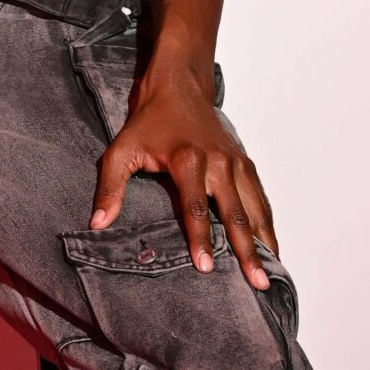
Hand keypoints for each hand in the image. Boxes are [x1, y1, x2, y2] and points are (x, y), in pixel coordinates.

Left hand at [88, 59, 278, 290]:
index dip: (200, 239)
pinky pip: (259, 196)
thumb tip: (98, 223)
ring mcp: (234, 161)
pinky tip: (271, 246)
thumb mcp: (121, 150)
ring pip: (254, 207)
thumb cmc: (149, 121)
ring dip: (265, 240)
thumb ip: (110, 188)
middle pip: (235, 213)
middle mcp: (217, 162)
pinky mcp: (243, 161)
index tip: (207, 268)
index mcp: (187, 159)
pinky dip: (267, 222)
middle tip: (256, 283)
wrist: (179, 86)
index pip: (195, 207)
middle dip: (246, 250)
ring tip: (271, 272)